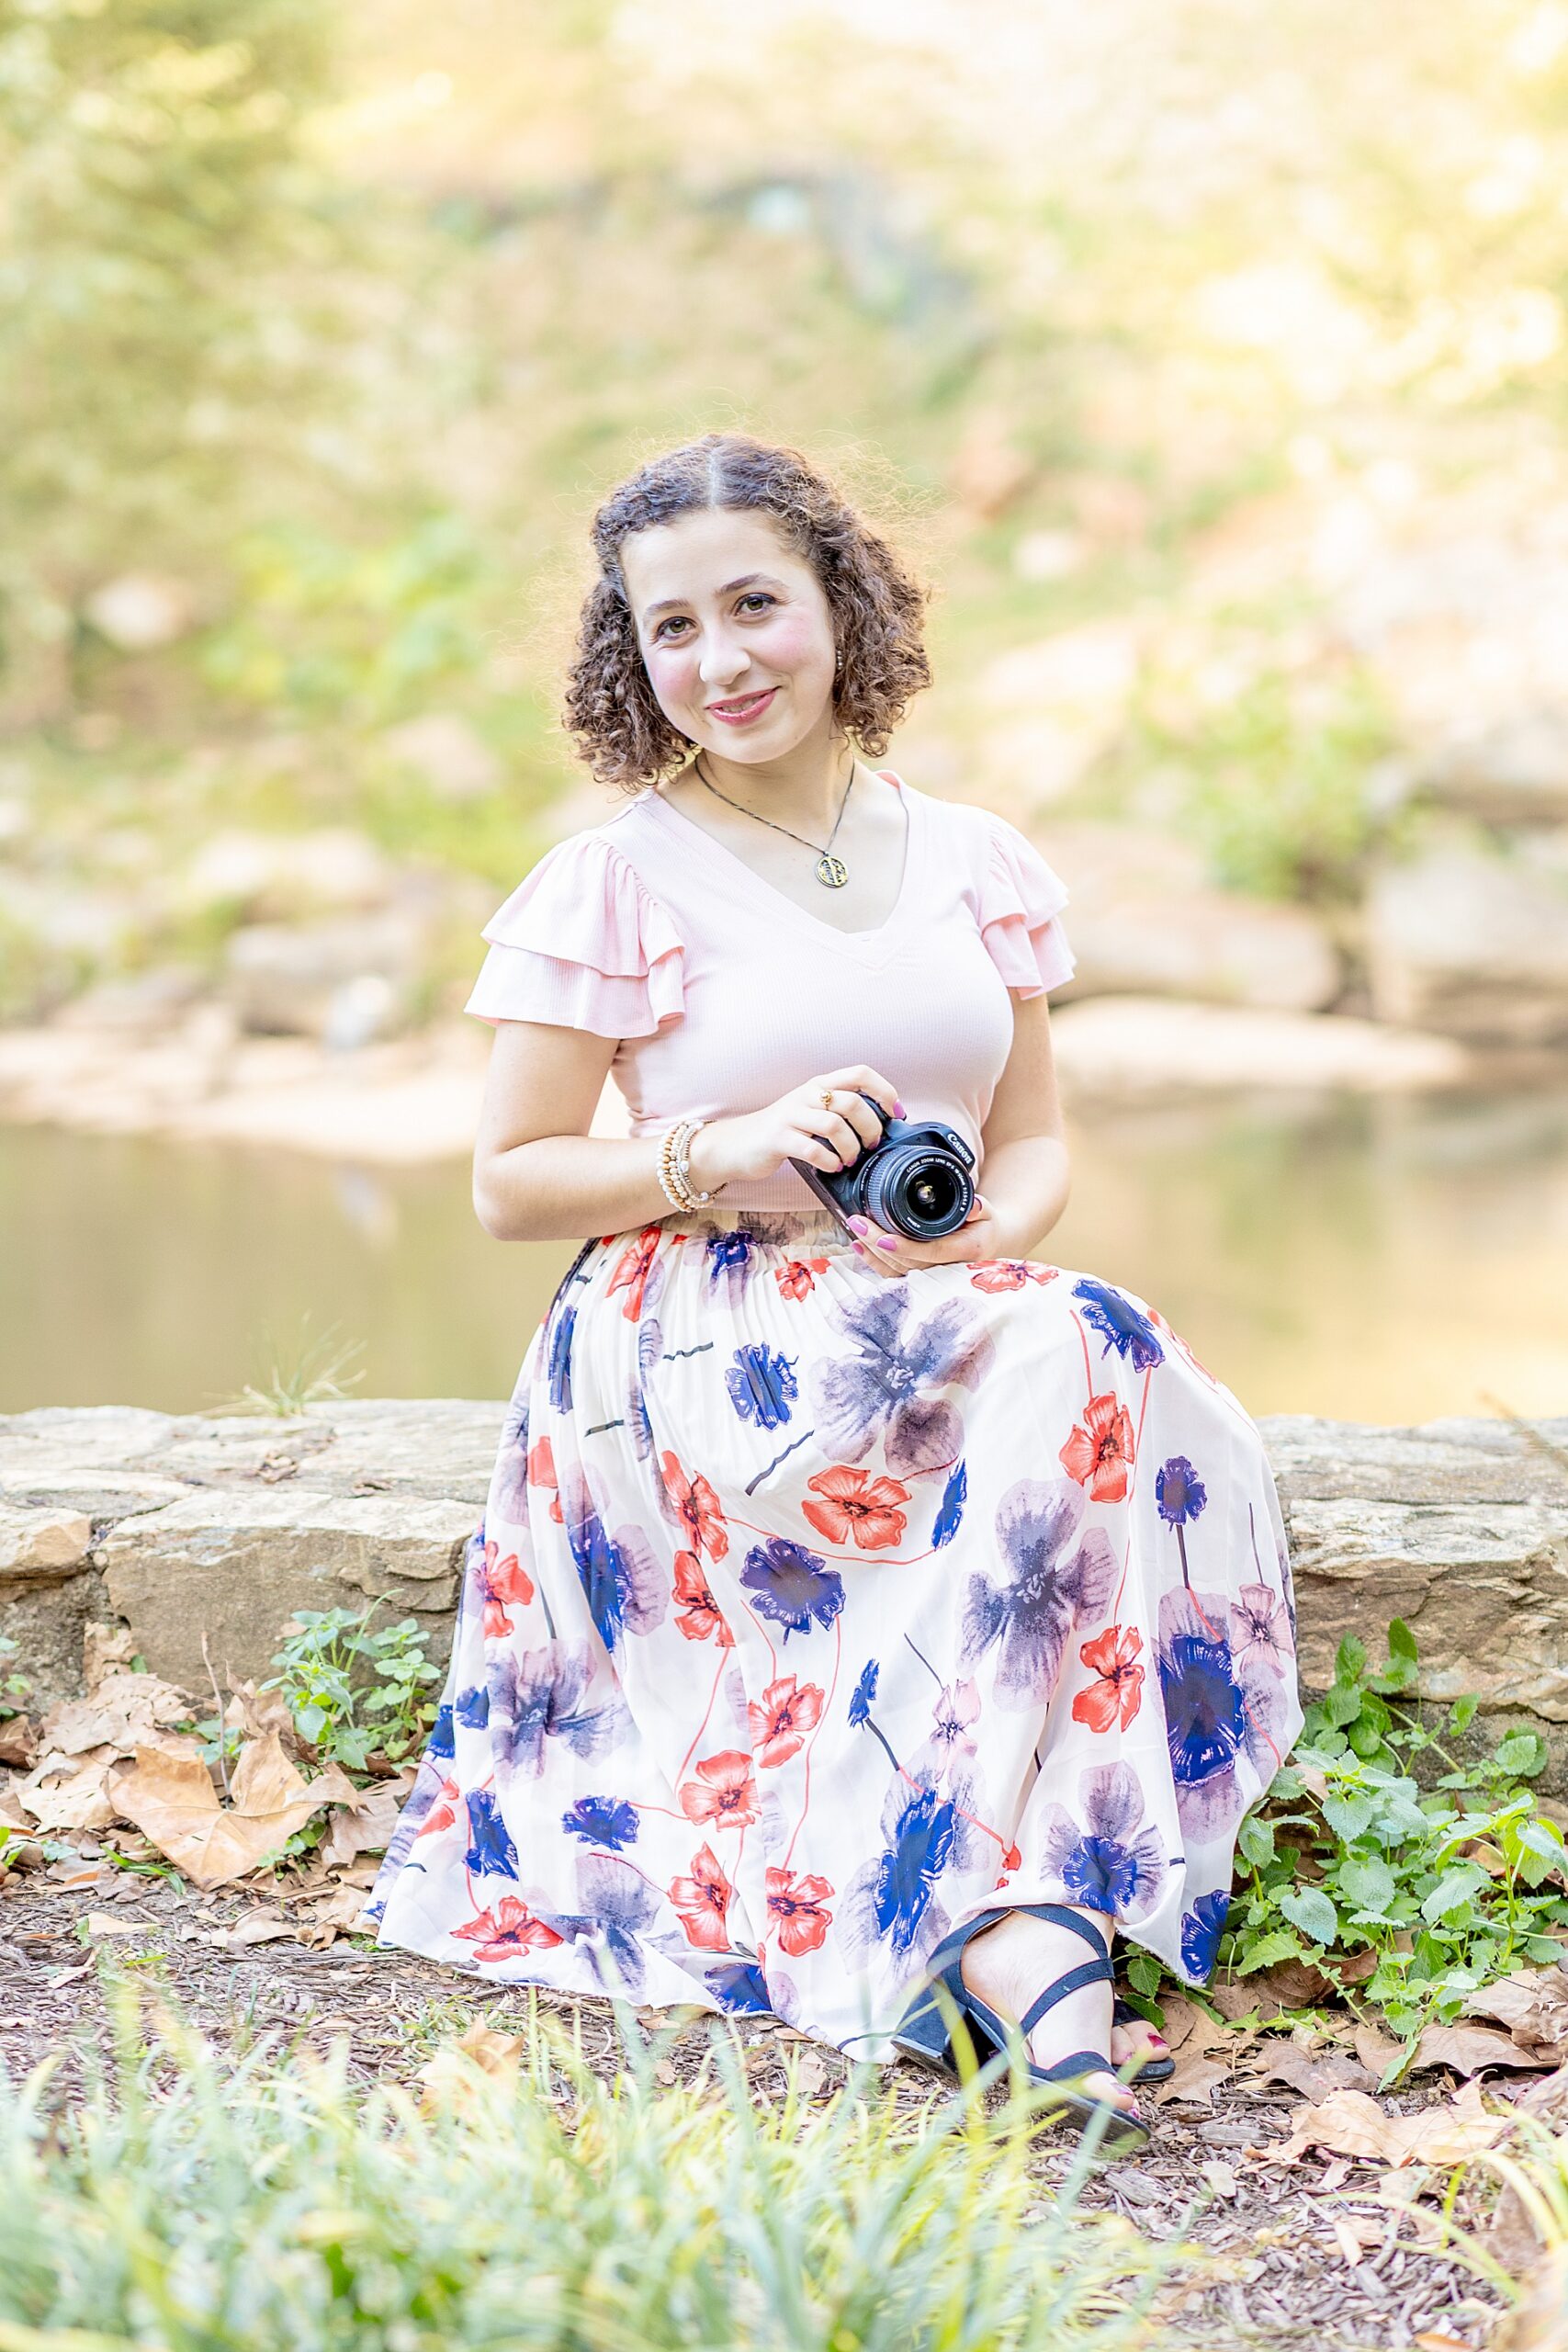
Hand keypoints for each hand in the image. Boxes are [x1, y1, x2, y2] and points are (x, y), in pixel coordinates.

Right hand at [684, 1065, 902, 1193]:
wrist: (738, 1144)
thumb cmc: (783, 1132)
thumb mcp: (812, 1112)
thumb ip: (840, 1111)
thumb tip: (882, 1125)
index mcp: (819, 1085)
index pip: (860, 1072)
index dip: (884, 1091)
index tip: (894, 1113)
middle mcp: (807, 1094)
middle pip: (853, 1102)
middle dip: (871, 1127)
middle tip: (871, 1145)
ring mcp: (791, 1115)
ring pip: (835, 1125)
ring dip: (850, 1148)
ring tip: (848, 1159)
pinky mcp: (777, 1138)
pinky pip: (813, 1149)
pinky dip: (829, 1161)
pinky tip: (830, 1167)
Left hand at [845, 1190, 1003, 1276]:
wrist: (986, 1244)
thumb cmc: (984, 1226)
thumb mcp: (987, 1212)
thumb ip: (978, 1207)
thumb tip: (973, 1205)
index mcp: (964, 1251)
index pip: (932, 1252)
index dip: (906, 1247)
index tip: (883, 1238)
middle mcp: (947, 1268)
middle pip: (907, 1262)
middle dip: (878, 1244)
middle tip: (858, 1223)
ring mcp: (932, 1274)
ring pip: (898, 1270)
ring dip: (872, 1253)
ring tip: (855, 1230)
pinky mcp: (920, 1275)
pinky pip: (894, 1274)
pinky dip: (874, 1262)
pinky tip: (859, 1247)